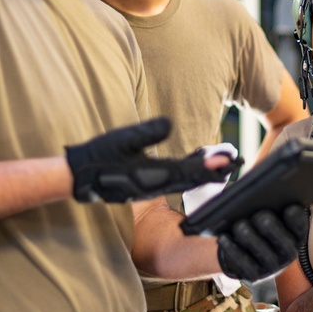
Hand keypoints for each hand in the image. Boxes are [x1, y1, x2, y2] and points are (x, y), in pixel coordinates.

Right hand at [67, 117, 227, 202]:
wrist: (80, 176)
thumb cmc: (99, 155)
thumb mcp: (122, 139)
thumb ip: (146, 133)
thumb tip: (169, 124)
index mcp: (154, 173)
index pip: (189, 170)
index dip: (209, 166)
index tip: (227, 162)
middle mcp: (156, 184)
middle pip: (191, 179)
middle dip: (212, 172)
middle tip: (232, 166)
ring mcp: (151, 188)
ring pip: (183, 182)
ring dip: (201, 175)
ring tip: (219, 168)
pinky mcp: (145, 187)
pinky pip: (173, 182)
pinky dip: (187, 176)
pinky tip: (191, 171)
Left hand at [217, 205, 308, 281]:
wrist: (247, 251)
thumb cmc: (260, 224)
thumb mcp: (270, 215)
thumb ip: (271, 204)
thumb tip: (260, 194)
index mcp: (296, 235)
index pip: (300, 225)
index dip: (296, 218)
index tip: (289, 208)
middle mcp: (288, 253)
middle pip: (279, 237)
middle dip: (269, 225)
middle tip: (260, 216)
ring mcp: (272, 267)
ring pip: (260, 249)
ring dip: (248, 235)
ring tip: (239, 225)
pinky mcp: (255, 276)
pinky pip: (242, 261)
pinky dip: (232, 249)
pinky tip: (223, 238)